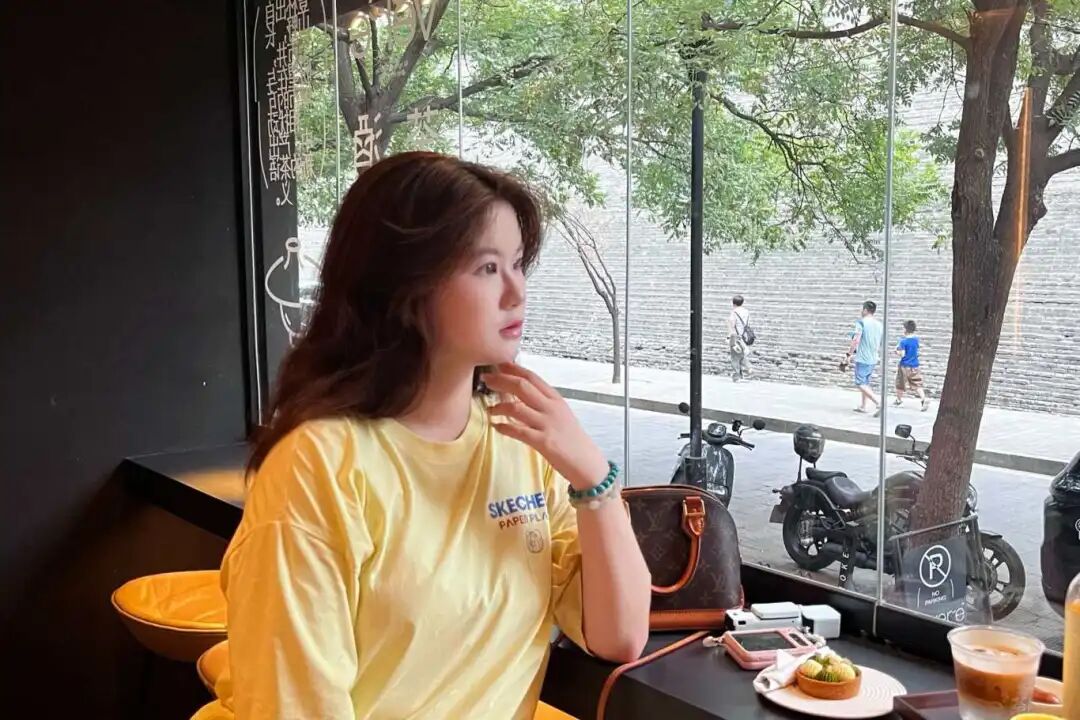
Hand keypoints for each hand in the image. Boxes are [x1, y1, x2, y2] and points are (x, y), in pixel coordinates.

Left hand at [481, 363, 609, 491]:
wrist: (586, 462)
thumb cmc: (572, 439)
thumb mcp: (561, 414)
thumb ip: (544, 402)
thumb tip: (523, 393)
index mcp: (556, 399)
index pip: (533, 378)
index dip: (514, 369)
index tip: (499, 364)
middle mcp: (551, 408)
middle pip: (522, 387)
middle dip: (501, 380)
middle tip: (487, 379)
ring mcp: (547, 424)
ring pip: (517, 407)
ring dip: (499, 406)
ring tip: (490, 408)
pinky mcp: (543, 441)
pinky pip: (518, 431)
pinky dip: (504, 427)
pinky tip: (496, 426)